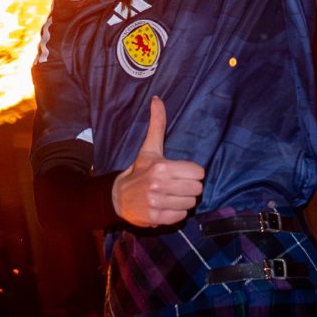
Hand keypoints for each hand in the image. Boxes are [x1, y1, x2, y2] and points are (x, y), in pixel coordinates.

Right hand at [111, 96, 203, 226]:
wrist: (118, 196)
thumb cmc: (140, 170)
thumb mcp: (150, 148)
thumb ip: (157, 124)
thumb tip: (157, 99)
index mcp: (162, 167)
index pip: (198, 172)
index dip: (192, 173)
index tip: (181, 173)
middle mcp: (159, 185)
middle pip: (197, 189)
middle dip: (189, 188)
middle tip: (177, 185)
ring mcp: (156, 202)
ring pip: (190, 204)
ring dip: (183, 201)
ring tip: (171, 196)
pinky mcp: (155, 218)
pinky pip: (180, 217)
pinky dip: (176, 213)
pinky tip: (166, 206)